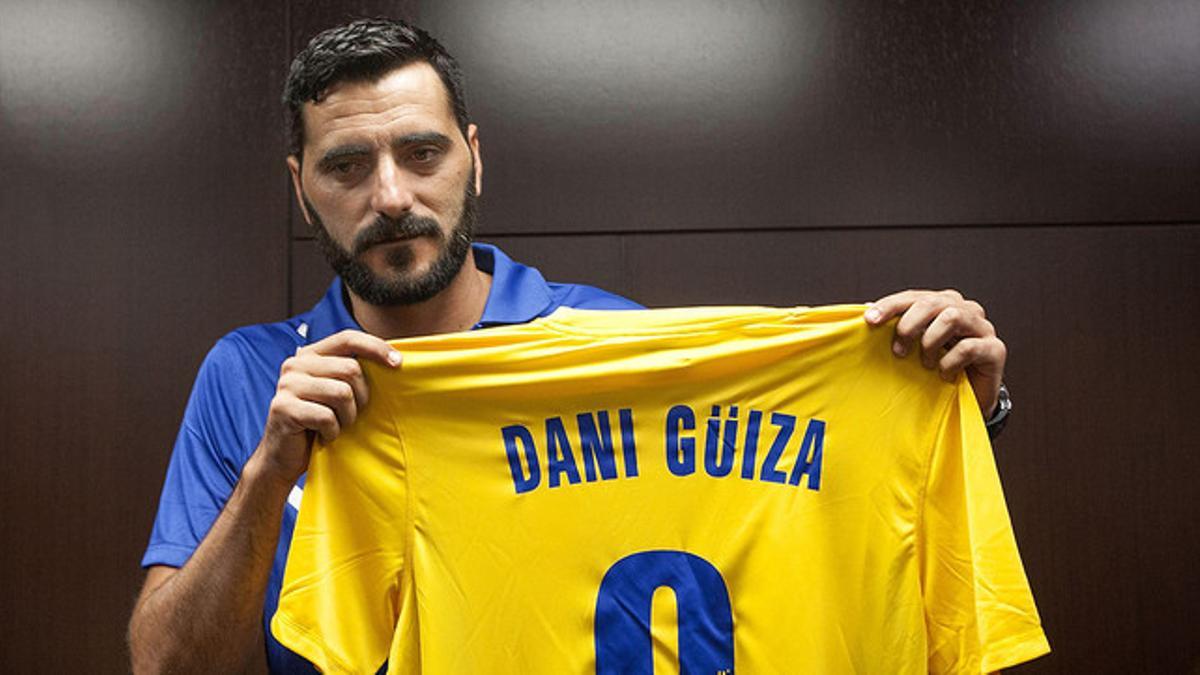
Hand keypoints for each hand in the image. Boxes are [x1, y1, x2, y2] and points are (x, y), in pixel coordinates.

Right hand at [254, 330, 401, 486]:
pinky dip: (332, 431)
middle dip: (361, 397)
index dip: (375, 347)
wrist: (283, 457)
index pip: (347, 338)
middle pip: (350, 369)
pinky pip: (327, 417)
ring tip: (336, 425)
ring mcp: (287, 385)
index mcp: (310, 355)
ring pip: (342, 393)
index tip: (398, 363)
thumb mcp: (336, 392)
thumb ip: (351, 373)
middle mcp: (295, 365)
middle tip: (351, 414)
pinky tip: (322, 435)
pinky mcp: (283, 408)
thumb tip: (394, 359)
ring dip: (347, 416)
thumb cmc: (317, 424)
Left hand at [864, 289, 1005, 417]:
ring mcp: (983, 327)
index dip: (890, 305)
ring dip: (931, 341)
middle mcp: (965, 309)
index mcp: (944, 303)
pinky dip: (949, 362)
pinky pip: (968, 347)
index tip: (869, 320)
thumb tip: (867, 310)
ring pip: (952, 317)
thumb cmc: (938, 367)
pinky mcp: (995, 348)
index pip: (914, 296)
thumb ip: (897, 326)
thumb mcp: (914, 346)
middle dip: (909, 325)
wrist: (969, 397)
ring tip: (926, 362)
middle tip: (898, 350)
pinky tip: (944, 373)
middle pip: (932, 303)